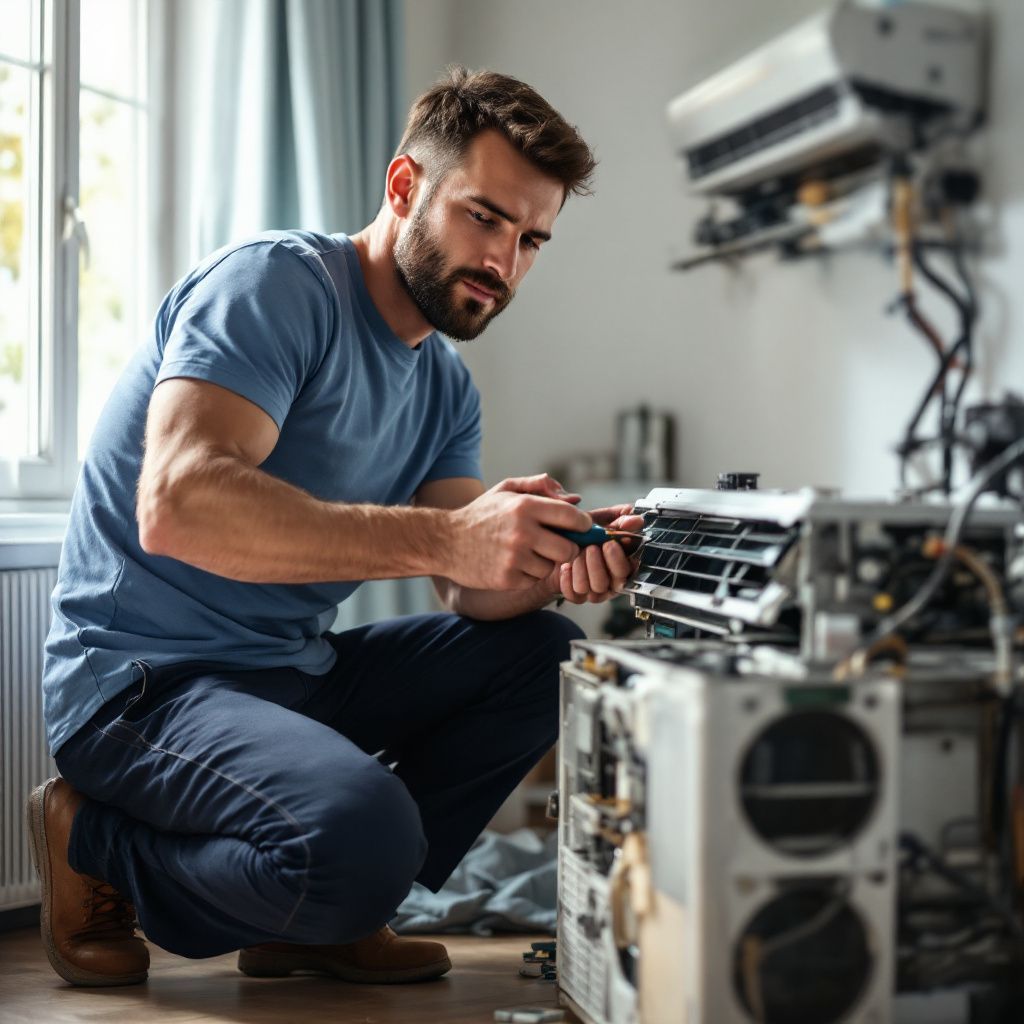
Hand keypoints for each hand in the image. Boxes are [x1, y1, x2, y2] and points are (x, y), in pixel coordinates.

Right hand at [445, 474, 590, 590]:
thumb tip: (575, 499)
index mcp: (525, 506)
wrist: (445, 541)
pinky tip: (514, 564)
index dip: (583, 524)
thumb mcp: (507, 490)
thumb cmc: (482, 514)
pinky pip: (534, 580)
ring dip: (545, 562)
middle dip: (567, 548)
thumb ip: (540, 486)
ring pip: (552, 567)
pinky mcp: (507, 579)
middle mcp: (522, 532)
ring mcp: (514, 558)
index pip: (572, 517)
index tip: (580, 527)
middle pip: (569, 549)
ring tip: (528, 553)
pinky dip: (529, 575)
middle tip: (557, 544)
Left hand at [551, 505, 643, 604]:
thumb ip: (618, 519)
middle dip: (599, 564)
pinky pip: (575, 595)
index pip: (629, 568)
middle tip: (590, 548)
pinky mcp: (577, 596)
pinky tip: (565, 567)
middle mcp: (611, 579)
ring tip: (574, 556)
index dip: (619, 558)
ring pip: (594, 589)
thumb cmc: (578, 534)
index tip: (609, 544)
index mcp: (621, 562)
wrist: (551, 544)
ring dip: (583, 570)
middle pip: (614, 582)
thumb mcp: (597, 521)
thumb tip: (635, 519)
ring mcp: (594, 590)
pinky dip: (568, 580)